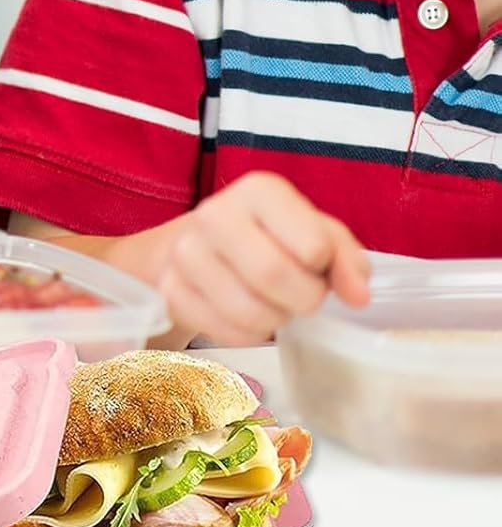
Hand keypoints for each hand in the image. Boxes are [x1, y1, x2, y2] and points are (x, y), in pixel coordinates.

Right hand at [153, 171, 370, 344]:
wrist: (204, 243)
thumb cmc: (272, 237)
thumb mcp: (317, 233)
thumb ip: (347, 259)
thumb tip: (357, 297)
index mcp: (258, 190)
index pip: (312, 246)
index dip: (326, 268)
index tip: (319, 267)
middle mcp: (214, 213)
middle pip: (273, 274)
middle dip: (303, 299)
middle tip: (305, 298)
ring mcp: (185, 252)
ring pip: (248, 310)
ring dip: (275, 320)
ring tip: (275, 305)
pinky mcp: (170, 289)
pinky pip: (222, 331)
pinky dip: (247, 335)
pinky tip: (248, 317)